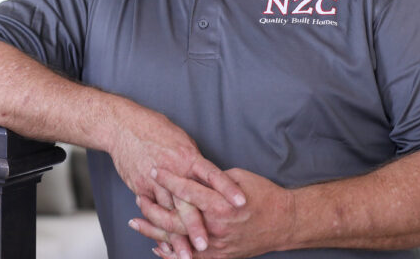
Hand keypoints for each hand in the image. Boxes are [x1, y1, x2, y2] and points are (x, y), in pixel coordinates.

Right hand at [110, 105, 245, 255]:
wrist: (124, 126)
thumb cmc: (155, 129)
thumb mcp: (182, 141)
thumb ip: (196, 163)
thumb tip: (209, 180)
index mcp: (187, 156)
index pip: (211, 174)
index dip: (226, 188)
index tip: (241, 203)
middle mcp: (173, 169)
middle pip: (186, 202)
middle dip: (196, 226)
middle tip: (205, 245)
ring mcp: (155, 180)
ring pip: (167, 213)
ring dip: (176, 236)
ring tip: (186, 255)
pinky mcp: (140, 186)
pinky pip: (151, 211)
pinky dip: (157, 228)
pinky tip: (164, 243)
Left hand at [134, 167, 295, 258]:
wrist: (284, 222)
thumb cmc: (262, 193)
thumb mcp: (235, 177)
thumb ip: (210, 178)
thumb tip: (188, 172)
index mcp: (220, 204)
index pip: (186, 190)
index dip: (167, 179)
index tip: (153, 169)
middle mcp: (216, 227)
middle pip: (175, 219)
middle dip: (153, 208)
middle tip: (138, 196)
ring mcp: (217, 245)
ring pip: (179, 241)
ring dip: (155, 231)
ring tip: (136, 221)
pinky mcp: (220, 256)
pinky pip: (191, 257)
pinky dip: (172, 252)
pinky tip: (157, 245)